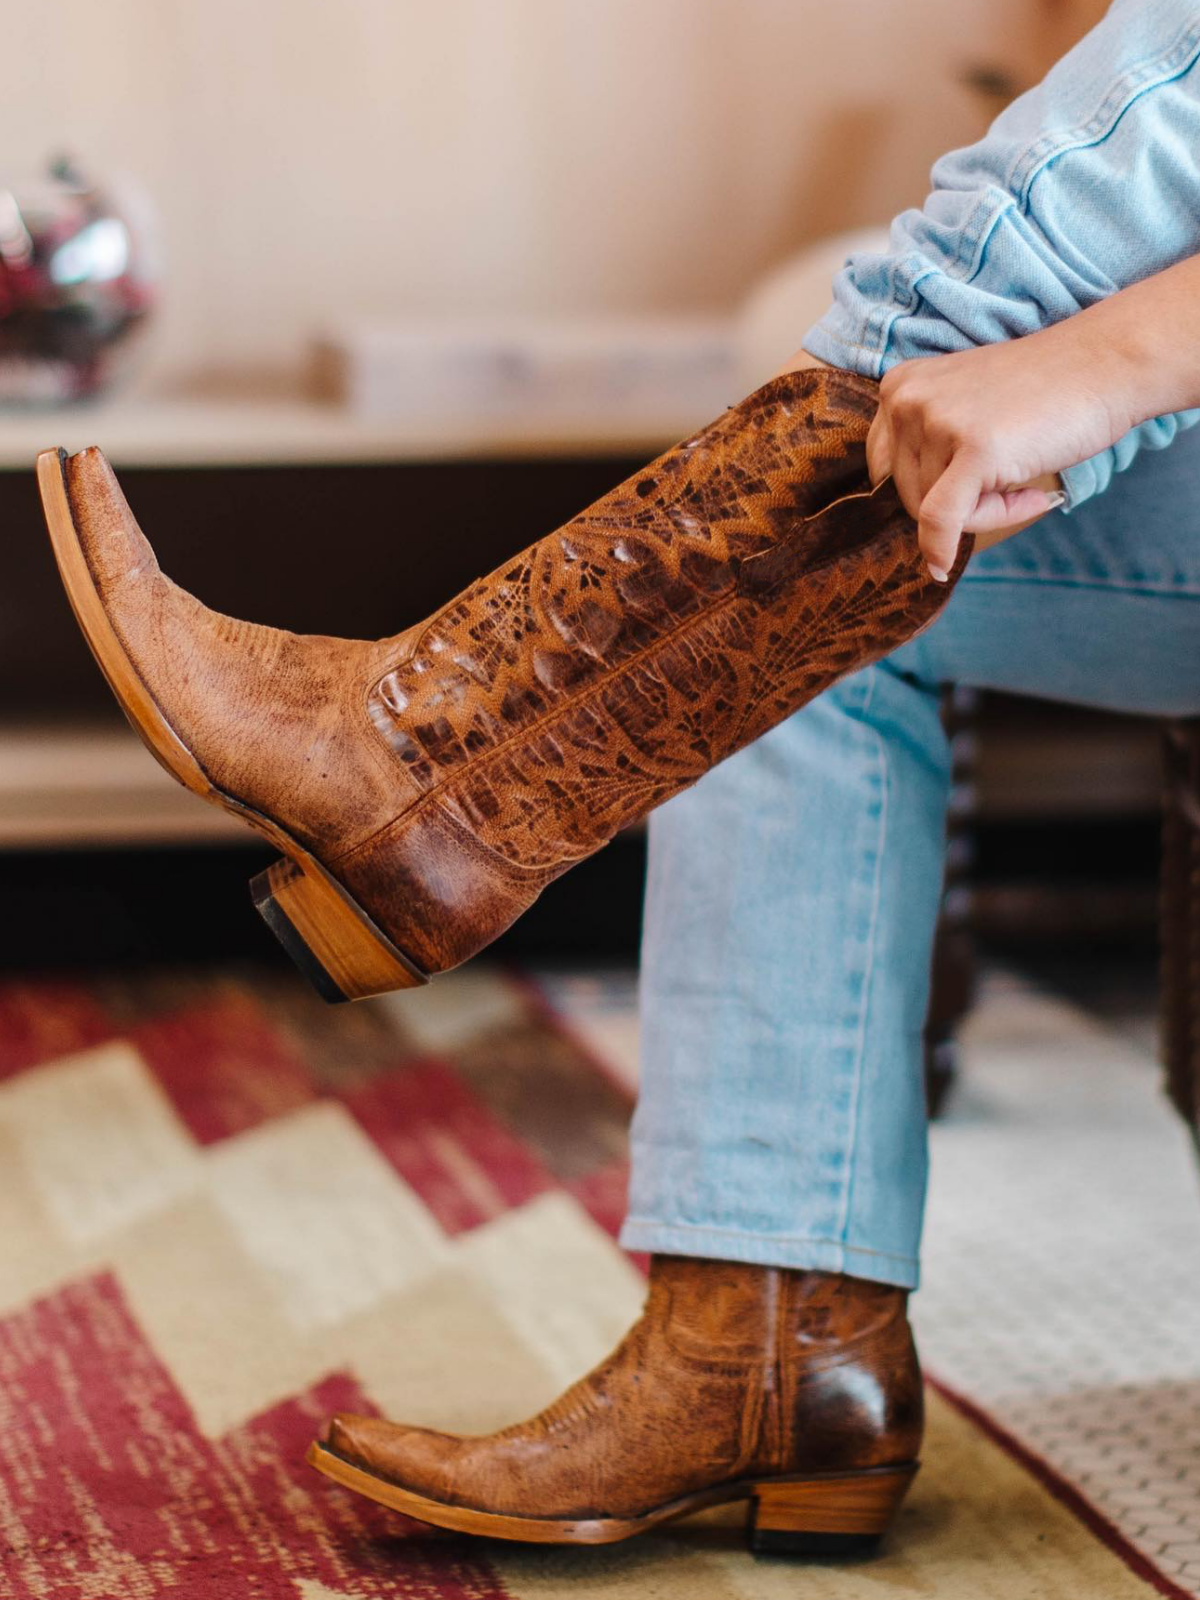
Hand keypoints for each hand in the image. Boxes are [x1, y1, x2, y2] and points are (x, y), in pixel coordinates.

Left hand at [780, 325, 1137, 578]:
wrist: (1105, 363)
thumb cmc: (1040, 393)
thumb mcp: (963, 407)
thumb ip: (928, 446)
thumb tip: (910, 521)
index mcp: (899, 388)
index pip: (883, 470)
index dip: (924, 489)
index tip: (964, 487)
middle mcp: (907, 400)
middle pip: (907, 494)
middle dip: (957, 504)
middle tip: (1012, 484)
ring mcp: (938, 421)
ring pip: (931, 512)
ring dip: (983, 512)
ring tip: (1025, 481)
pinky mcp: (972, 449)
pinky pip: (942, 521)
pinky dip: (943, 549)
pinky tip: (945, 567)